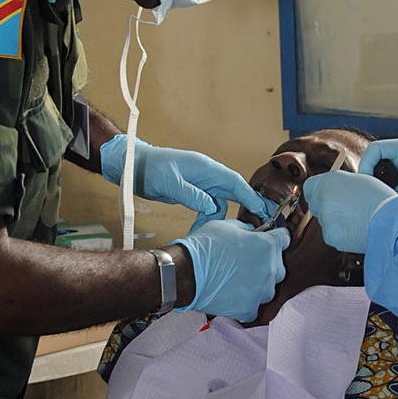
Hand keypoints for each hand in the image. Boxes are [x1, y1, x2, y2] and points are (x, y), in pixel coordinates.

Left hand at [100, 136, 262, 224]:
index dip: (249, 195)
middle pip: (234, 190)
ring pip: (221, 201)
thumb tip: (211, 206)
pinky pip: (209, 206)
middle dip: (248, 204)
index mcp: (205, 168)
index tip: (262, 209)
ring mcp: (200, 184)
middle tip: (263, 220)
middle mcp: (207, 175)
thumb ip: (191, 194)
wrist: (134, 167)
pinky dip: (209, 217)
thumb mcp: (171, 182)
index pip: (233, 181)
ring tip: (217, 231)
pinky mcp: (193, 192)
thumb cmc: (151, 168)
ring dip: (220, 216)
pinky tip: (204, 227)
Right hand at [172, 218, 288, 321]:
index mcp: (268, 246)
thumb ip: (246, 228)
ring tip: (237, 281)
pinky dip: (245, 303)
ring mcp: (262, 292)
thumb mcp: (227, 226)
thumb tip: (251, 231)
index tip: (269, 241)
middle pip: (278, 266)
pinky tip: (232, 295)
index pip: (284, 239)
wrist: (186, 273)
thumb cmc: (205, 247)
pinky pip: (254, 307)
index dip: (275, 238)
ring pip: (268, 288)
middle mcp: (271, 269)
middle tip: (246, 263)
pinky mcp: (249, 309)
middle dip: (266, 263)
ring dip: (258, 285)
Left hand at [301, 171, 395, 251]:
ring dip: (335, 222)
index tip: (324, 198)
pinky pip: (331, 235)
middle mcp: (323, 197)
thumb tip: (334, 192)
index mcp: (330, 180)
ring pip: (325, 221)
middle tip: (347, 211)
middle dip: (327, 208)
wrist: (390, 221)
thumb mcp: (360, 180)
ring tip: (356, 221)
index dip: (318, 193)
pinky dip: (340, 235)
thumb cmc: (382, 199)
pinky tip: (355, 230)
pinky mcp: (330, 235)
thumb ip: (341, 184)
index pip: (309, 187)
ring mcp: (325, 217)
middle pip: (316, 205)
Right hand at [358, 137, 397, 200]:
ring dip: (377, 179)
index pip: (374, 149)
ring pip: (380, 164)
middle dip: (370, 174)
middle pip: (375, 156)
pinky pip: (388, 170)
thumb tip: (367, 197)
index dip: (365, 166)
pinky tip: (387, 194)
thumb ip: (385, 192)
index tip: (366, 186)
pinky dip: (385, 182)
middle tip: (370, 192)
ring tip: (379, 194)